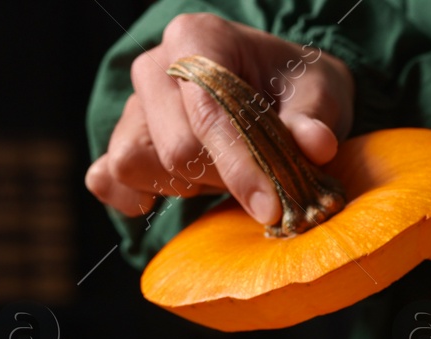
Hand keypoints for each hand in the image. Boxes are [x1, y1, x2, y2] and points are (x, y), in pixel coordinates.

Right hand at [85, 12, 353, 222]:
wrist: (276, 87)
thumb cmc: (295, 87)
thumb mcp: (321, 93)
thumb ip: (314, 118)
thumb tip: (315, 144)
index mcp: (199, 39)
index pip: (207, 114)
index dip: (239, 166)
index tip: (270, 208)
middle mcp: (155, 65)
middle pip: (175, 148)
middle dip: (224, 178)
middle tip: (262, 176)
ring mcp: (134, 103)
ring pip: (137, 164)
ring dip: (189, 186)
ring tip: (226, 173)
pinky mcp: (126, 138)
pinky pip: (109, 178)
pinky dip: (136, 197)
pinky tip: (173, 197)